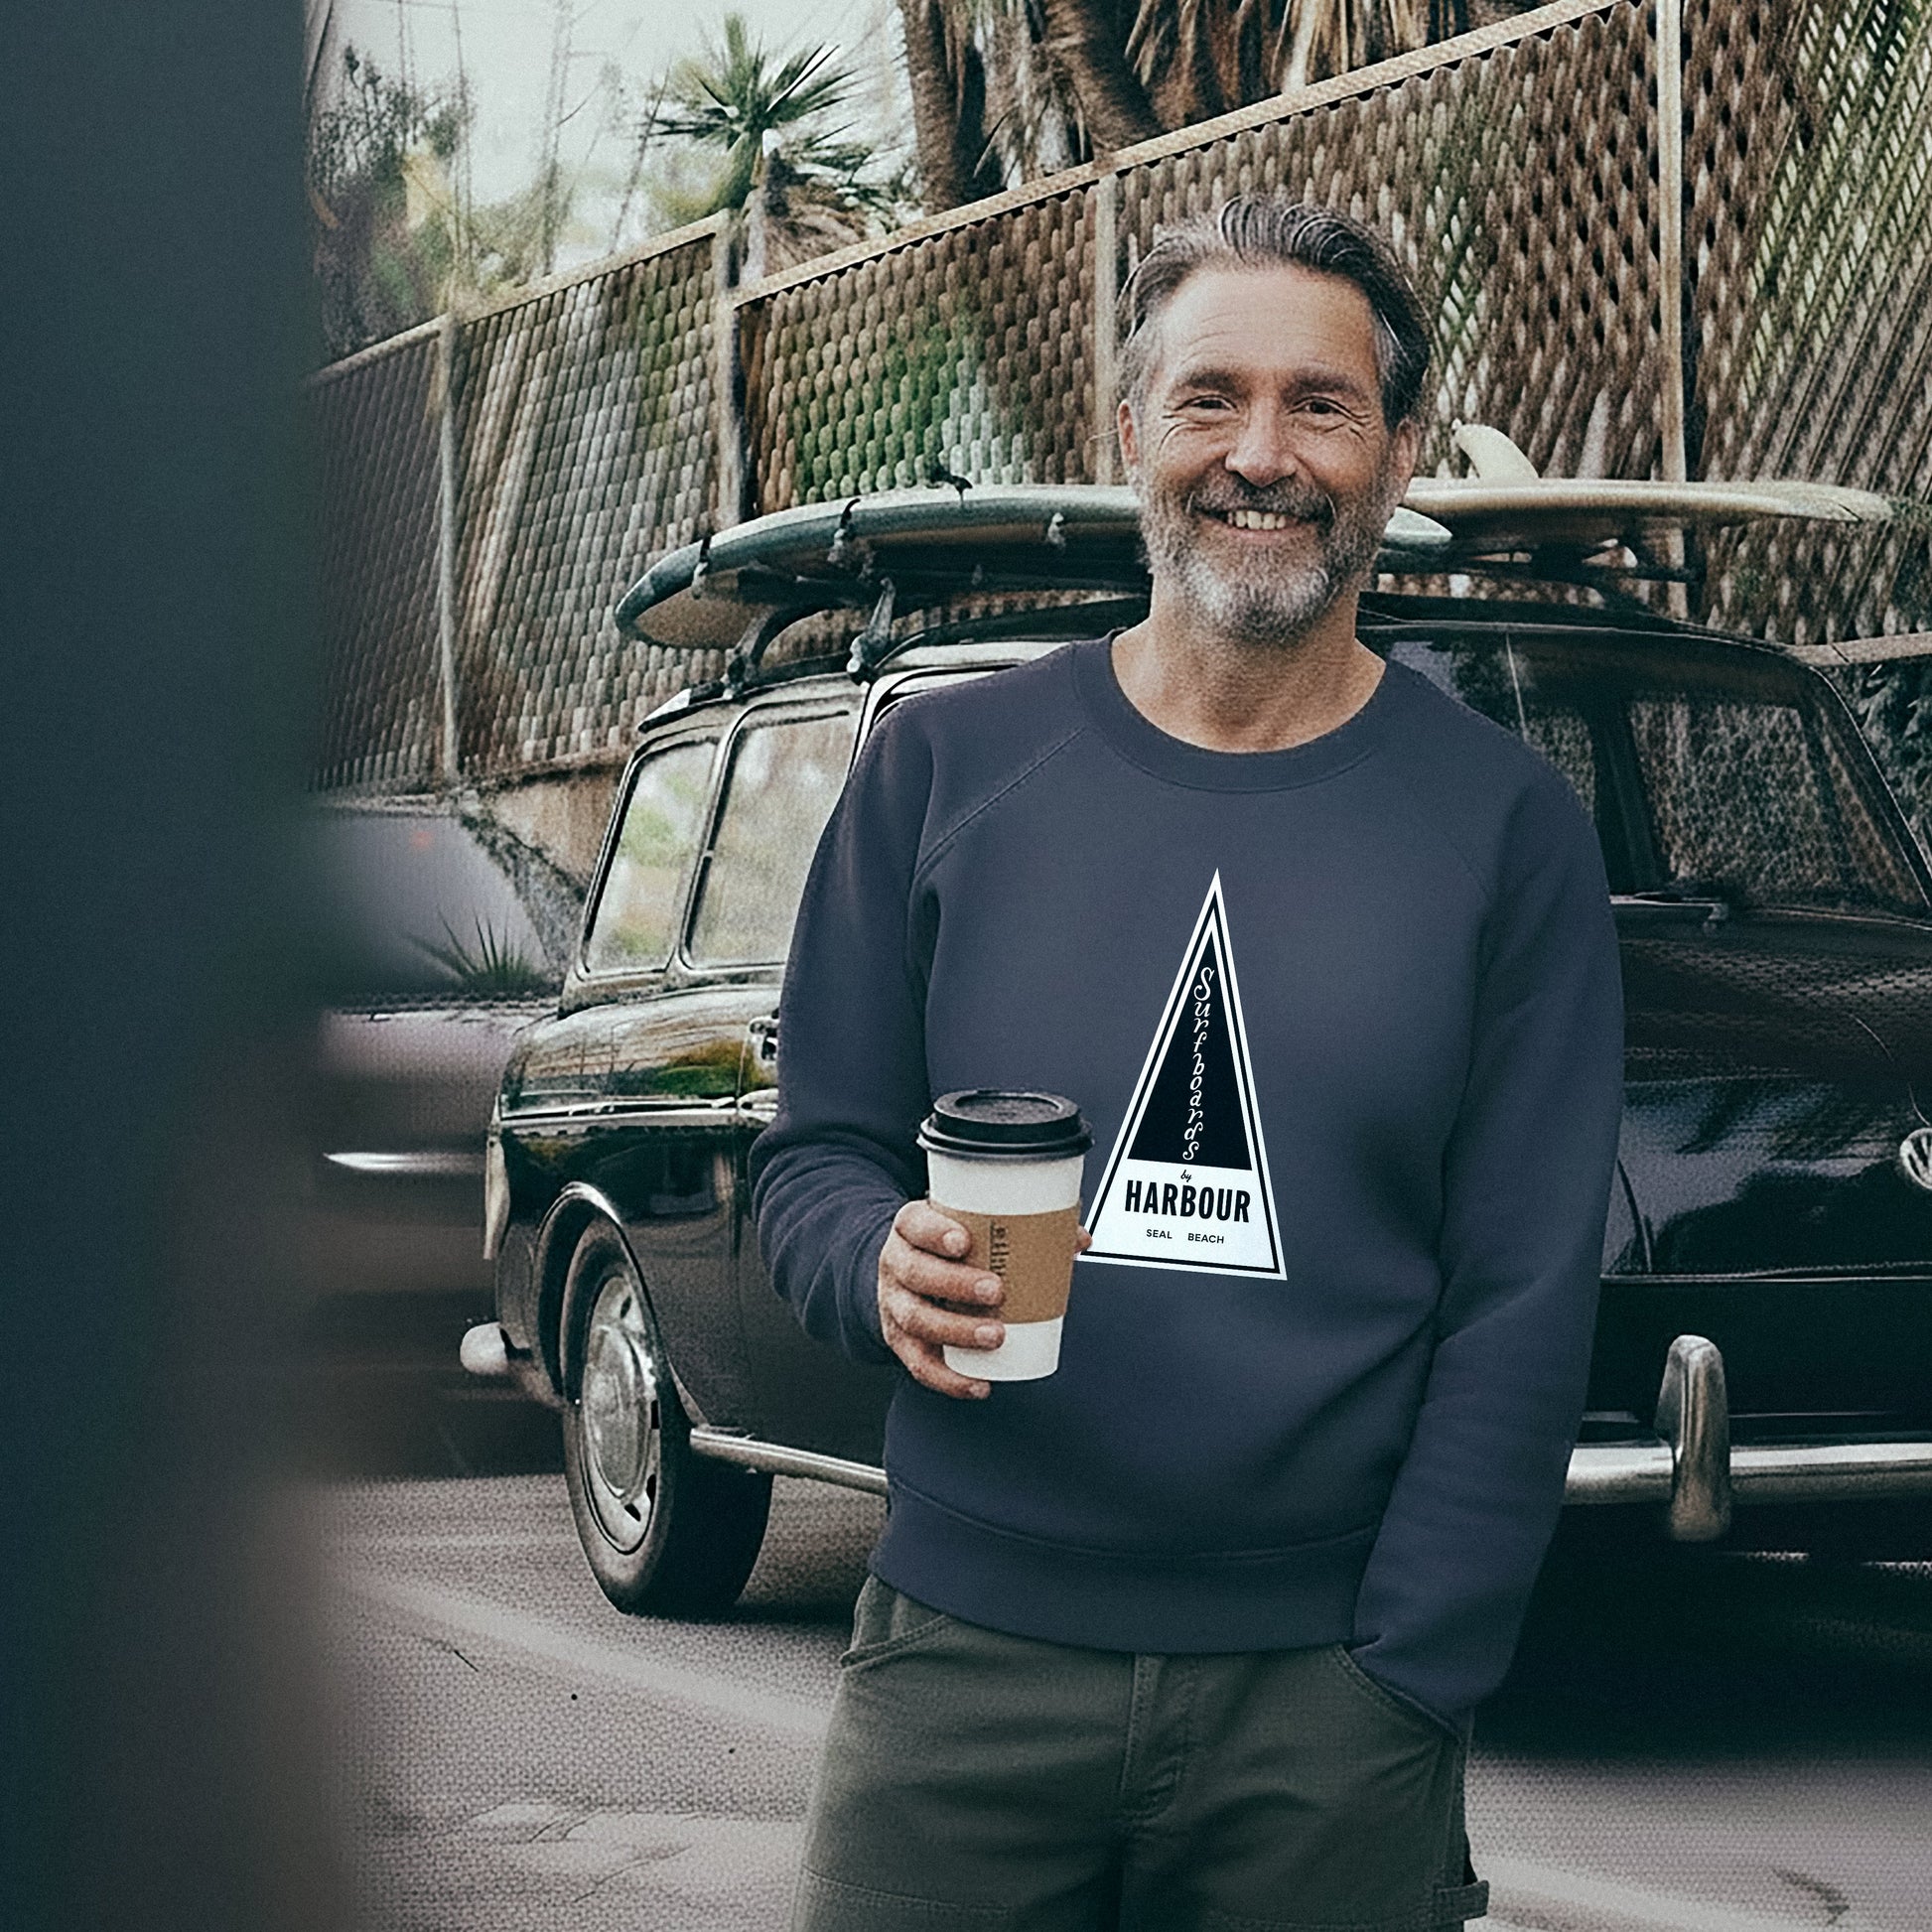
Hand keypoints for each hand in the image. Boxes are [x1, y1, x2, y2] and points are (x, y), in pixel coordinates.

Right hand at [876, 1199, 1090, 1398]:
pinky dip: (948, 1378)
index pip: (914, 1224)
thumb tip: (1079, 1239)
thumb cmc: (948, 1245)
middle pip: (915, 1272)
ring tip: (995, 1335)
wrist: (908, 1267)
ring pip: (916, 1319)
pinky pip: (919, 1364)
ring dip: (956, 1331)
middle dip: (954, 1284)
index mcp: (911, 1227)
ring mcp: (894, 1304)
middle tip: (996, 1291)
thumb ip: (1024, 1228)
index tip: (964, 1241)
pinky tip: (979, 1383)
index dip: (934, 1233)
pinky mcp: (900, 1340)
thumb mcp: (970, 1225)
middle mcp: (897, 1263)